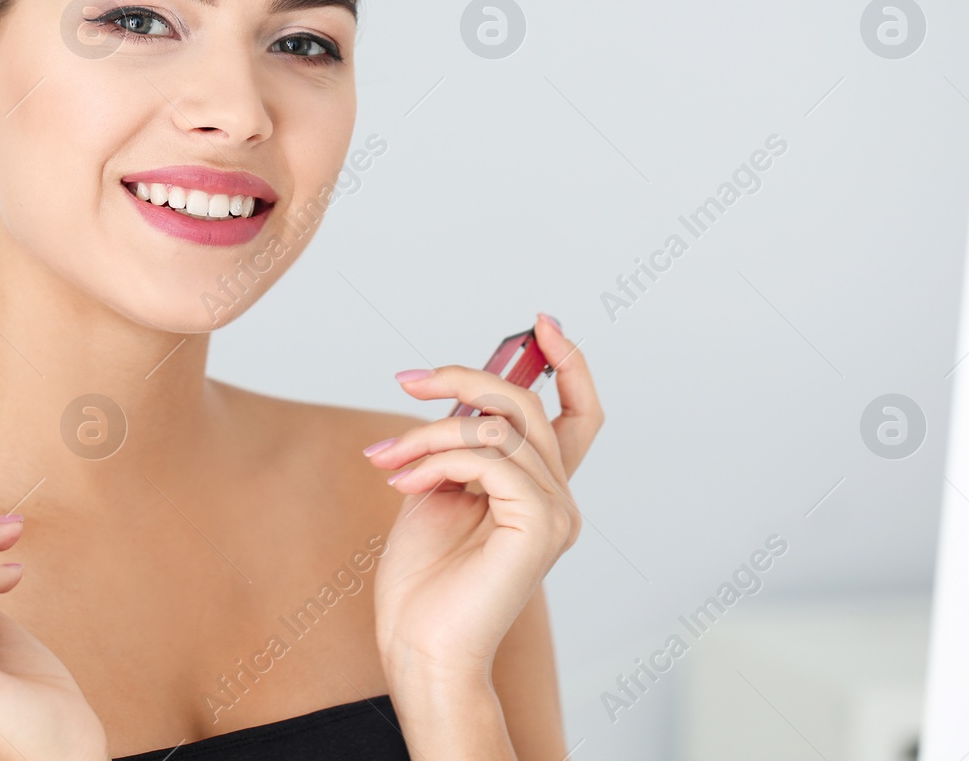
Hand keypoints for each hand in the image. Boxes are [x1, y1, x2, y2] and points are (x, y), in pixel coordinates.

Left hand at [369, 314, 602, 684]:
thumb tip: (457, 391)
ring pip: (498, 428)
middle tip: (408, 380)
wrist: (418, 645)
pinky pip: (492, 459)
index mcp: (540, 489)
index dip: (568, 363)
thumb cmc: (423, 580)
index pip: (578, 413)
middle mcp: (559, 499)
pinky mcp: (542, 526)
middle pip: (526, 403)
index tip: (540, 323)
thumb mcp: (437, 486)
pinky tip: (407, 481)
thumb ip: (459, 443)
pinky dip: (441, 458)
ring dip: (430, 433)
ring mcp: (557, 513)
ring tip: (390, 460)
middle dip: (462, 380)